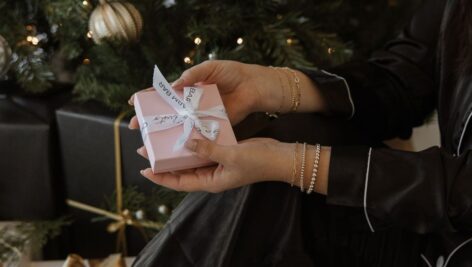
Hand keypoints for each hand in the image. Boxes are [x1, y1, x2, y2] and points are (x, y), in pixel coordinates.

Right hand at [128, 60, 284, 128]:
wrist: (254, 86)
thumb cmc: (233, 73)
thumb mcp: (211, 68)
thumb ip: (194, 74)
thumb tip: (175, 84)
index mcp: (188, 87)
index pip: (164, 92)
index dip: (148, 96)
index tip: (133, 102)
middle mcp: (191, 103)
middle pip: (167, 112)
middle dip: (150, 119)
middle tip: (136, 126)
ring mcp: (201, 115)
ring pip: (179, 125)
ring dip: (165, 132)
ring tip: (149, 140)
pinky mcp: (212, 125)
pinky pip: (197, 132)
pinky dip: (187, 138)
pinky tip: (175, 145)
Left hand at [137, 138, 292, 192]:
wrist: (279, 157)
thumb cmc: (257, 161)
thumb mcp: (231, 155)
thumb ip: (208, 149)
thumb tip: (186, 141)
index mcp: (211, 182)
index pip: (180, 183)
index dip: (161, 178)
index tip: (144, 170)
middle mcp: (211, 175)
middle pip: (182, 172)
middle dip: (164, 163)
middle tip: (147, 150)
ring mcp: (217, 165)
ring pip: (192, 160)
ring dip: (178, 152)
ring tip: (162, 140)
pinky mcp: (223, 154)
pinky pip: (204, 150)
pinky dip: (194, 142)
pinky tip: (186, 131)